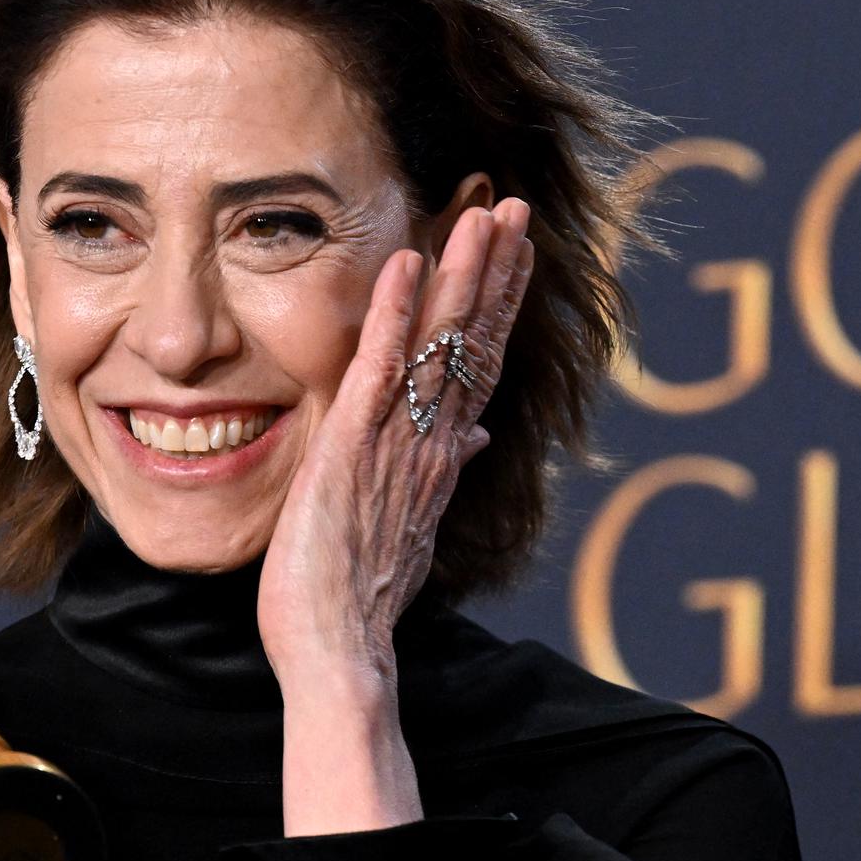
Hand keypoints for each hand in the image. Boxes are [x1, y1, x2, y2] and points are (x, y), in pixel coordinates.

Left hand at [257, 197, 534, 684]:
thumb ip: (442, 473)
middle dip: (499, 270)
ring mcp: (398, 442)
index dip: (502, 304)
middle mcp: (433, 442)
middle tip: (519, 208)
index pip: (481, 365)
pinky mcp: (353, 447)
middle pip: (478, 340)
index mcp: (441, 457)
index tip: (517, 252)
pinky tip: (409, 260)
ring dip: (465, 272)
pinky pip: (380, 367)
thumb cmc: (361, 597)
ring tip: (486, 211)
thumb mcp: (408, 526)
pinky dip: (395, 312)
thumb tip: (475, 440)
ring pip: (443, 343)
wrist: (341, 651)